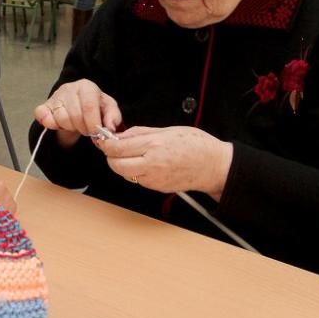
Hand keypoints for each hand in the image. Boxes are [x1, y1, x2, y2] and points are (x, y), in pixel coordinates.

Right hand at [33, 79, 122, 144]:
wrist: (78, 103)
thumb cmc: (95, 106)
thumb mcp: (108, 109)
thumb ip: (113, 117)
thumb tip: (110, 127)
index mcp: (87, 86)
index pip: (89, 107)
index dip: (93, 124)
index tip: (96, 134)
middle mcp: (69, 88)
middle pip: (75, 115)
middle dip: (82, 128)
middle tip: (86, 129)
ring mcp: (55, 96)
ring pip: (60, 119)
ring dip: (69, 127)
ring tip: (75, 124)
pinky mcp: (44, 106)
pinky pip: (43, 117)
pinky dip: (51, 124)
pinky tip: (60, 124)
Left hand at [94, 126, 232, 199]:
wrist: (214, 166)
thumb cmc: (196, 145)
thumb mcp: (168, 130)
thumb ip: (141, 133)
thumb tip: (121, 134)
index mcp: (153, 145)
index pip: (117, 148)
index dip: (106, 144)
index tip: (104, 139)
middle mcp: (151, 164)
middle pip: (115, 164)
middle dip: (110, 156)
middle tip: (114, 148)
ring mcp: (154, 179)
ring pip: (125, 173)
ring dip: (121, 164)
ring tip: (131, 154)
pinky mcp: (157, 187)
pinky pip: (137, 179)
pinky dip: (134, 171)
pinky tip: (144, 163)